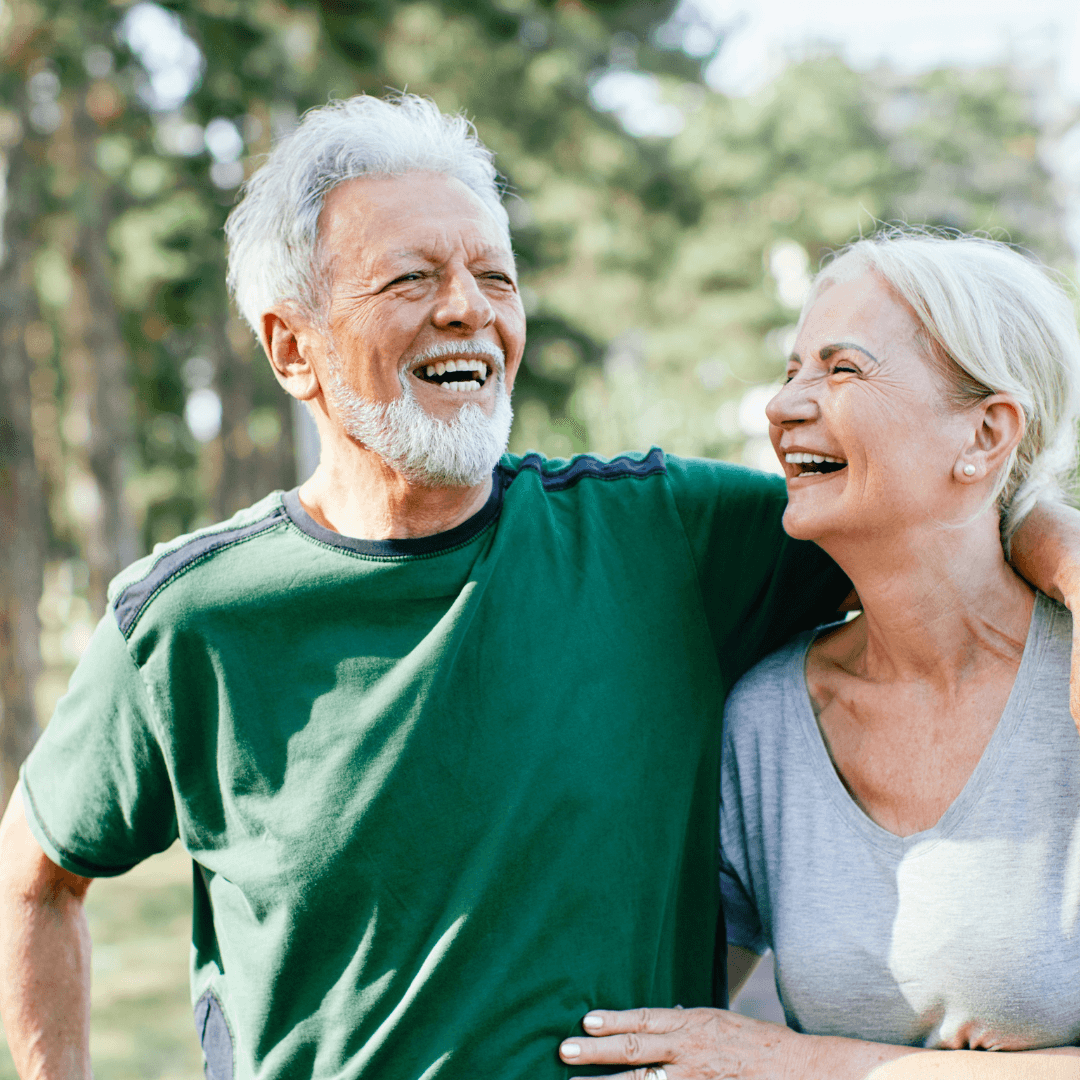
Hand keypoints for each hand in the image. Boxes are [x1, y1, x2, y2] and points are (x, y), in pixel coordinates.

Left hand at [559, 1007, 804, 1079]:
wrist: (800, 1071)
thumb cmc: (758, 1045)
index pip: (645, 1019)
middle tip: (564, 1051)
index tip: (585, 1021)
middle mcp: (690, 1050)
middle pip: (635, 1050)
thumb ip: (686, 1024)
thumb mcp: (719, 1022)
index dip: (613, 1019)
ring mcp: (695, 1079)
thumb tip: (656, 1022)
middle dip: (596, 1052)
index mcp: (694, 1023)